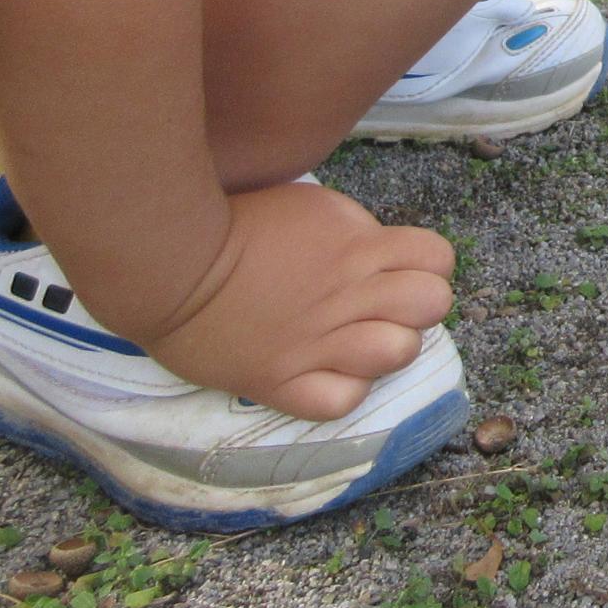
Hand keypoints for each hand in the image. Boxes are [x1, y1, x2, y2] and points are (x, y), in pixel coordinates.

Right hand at [136, 182, 455, 419]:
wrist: (168, 263)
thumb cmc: (234, 223)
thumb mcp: (310, 206)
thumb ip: (353, 230)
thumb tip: (380, 248)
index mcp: (357, 245)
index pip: (439, 258)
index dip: (426, 267)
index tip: (398, 272)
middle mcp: (347, 292)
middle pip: (433, 304)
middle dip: (417, 308)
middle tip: (381, 311)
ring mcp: (316, 339)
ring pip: (399, 352)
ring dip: (384, 350)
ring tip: (354, 345)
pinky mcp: (280, 380)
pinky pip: (342, 401)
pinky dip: (341, 392)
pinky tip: (324, 376)